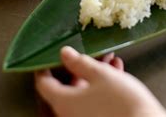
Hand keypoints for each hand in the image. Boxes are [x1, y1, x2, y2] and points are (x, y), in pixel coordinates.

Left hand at [35, 46, 165, 116]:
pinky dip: (101, 88)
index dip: (44, 68)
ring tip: (109, 60)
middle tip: (87, 56)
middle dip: (78, 68)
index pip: (44, 84)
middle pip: (65, 89)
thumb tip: (64, 54)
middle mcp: (70, 115)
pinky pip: (94, 103)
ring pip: (83, 94)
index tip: (47, 58)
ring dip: (93, 76)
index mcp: (63, 103)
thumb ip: (80, 63)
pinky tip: (116, 73)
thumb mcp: (101, 75)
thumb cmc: (121, 102)